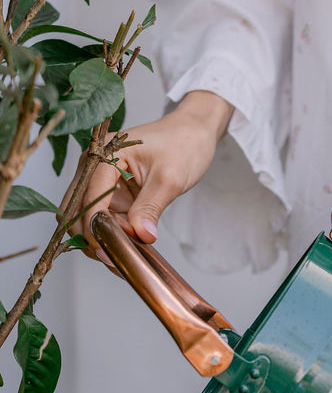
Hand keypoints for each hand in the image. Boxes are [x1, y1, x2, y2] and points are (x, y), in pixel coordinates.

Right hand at [75, 90, 232, 253]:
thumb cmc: (184, 144)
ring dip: (100, 239)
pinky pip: (102, 218)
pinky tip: (128, 249)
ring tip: (126, 257)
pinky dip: (110, 235)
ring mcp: (101, 180)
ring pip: (85, 219)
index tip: (111, 253)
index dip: (96, 229)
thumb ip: (151, 206)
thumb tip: (140, 236)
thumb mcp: (170, 178)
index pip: (89, 198)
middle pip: (75, 211)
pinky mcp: (111, 192)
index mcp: (104, 155)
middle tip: (117, 260)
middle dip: (92, 237)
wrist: (195, 132)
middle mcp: (95, 167)